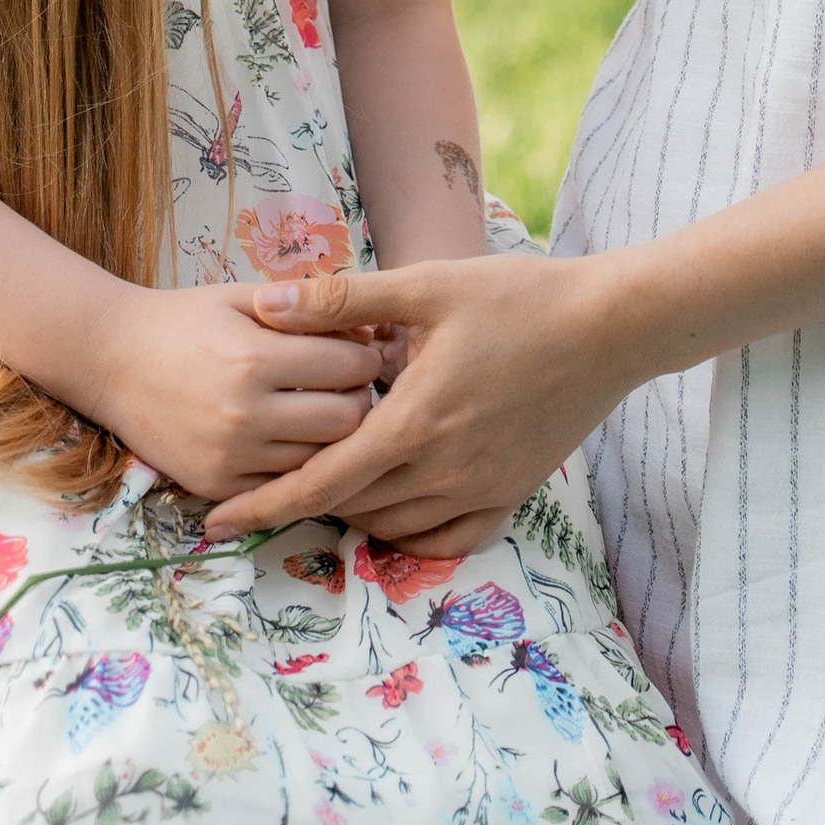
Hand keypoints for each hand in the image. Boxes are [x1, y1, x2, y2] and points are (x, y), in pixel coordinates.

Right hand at [84, 278, 387, 506]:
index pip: (350, 367)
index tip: (362, 352)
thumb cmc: (185, 320)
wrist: (111, 360)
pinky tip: (293, 440)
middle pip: (347, 422)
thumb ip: (309, 310)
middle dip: (361, 401)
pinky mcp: (215, 487)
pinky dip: (296, 467)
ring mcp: (229, 457)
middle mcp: (244, 414)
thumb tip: (370, 330)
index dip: (366, 357)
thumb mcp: (245, 297)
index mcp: (255, 358)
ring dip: (333, 439)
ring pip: (320, 461)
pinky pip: (281, 488)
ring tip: (325, 411)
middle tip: (352, 387)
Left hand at [200, 252, 641, 555]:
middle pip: (352, 507)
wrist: (611, 326)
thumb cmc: (519, 296)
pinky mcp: (513, 493)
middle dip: (302, 501)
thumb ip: (341, 298)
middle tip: (262, 485)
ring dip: (353, 512)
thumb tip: (265, 304)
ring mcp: (483, 488)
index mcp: (416, 421)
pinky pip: (448, 538)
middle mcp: (446, 469)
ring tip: (323, 486)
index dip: (262, 504)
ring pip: (395, 525)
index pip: (321, 482)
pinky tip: (393, 510)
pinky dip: (411, 534)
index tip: (214, 522)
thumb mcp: (426, 286)